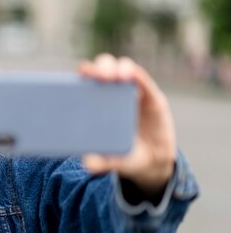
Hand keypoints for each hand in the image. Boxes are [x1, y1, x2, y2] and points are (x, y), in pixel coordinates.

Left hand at [79, 54, 176, 196]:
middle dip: (98, 68)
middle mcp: (113, 94)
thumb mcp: (114, 162)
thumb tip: (88, 165)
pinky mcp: (151, 96)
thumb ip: (102, 163)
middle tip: (96, 75)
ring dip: (117, 68)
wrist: (154, 162)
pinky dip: (135, 74)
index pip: (88, 81)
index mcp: (97, 106)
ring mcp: (133, 92)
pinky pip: (143, 79)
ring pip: (123, 68)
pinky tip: (131, 75)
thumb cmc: (125, 156)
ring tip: (116, 77)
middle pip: (104, 69)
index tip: (79, 74)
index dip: (83, 74)